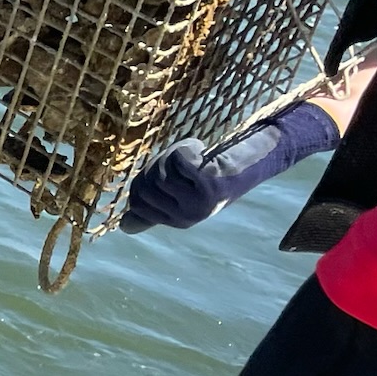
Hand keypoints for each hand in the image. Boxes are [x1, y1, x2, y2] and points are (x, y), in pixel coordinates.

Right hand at [120, 100, 340, 232]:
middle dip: (157, 165)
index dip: (144, 179)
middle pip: (146, 186)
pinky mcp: (207, 187)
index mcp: (177, 221)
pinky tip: (199, 151)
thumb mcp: (179, 194)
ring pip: (160, 174)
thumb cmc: (214, 175)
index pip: (137, 203)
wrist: (251, 164)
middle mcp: (186, 218)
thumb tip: (125, 227)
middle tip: (181, 160)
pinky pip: (177, 161)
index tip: (167, 171)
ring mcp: (197, 204)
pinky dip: (186, 149)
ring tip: (192, 155)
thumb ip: (153, 208)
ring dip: (172, 156)